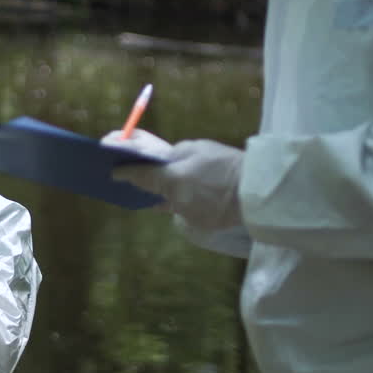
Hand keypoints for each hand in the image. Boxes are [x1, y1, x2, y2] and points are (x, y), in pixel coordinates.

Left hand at [104, 131, 244, 231]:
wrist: (258, 192)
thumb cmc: (228, 165)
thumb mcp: (200, 149)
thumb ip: (176, 154)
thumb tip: (163, 160)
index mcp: (171, 178)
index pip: (140, 176)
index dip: (126, 173)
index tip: (115, 172)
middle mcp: (174, 200)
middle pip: (155, 191)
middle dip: (153, 182)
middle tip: (151, 173)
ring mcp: (186, 215)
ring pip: (173, 201)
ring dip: (175, 192)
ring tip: (187, 181)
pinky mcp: (199, 224)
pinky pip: (188, 210)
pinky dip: (192, 201)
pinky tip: (203, 193)